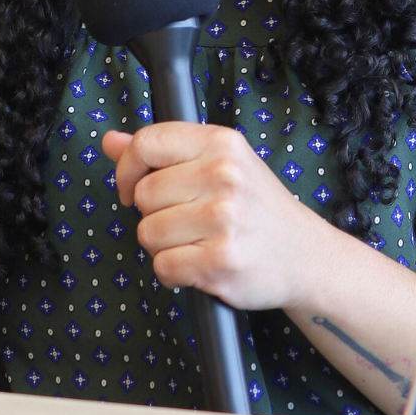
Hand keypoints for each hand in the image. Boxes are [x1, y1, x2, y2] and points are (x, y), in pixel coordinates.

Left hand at [102, 124, 323, 310]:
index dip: (128, 168)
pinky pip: (163, 267)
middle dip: (155, 213)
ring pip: (148, 233)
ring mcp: (223, 218)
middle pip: (144, 194)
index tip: (134, 187)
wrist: (305, 254)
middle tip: (189, 219)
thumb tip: (111, 141)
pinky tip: (201, 264)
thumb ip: (164, 152)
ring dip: (164, 245)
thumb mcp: (220, 164)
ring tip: (199, 242)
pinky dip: (175, 273)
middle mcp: (224, 174)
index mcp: (223, 143)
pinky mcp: (221, 260)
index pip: (149, 142)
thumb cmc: (258, 208)